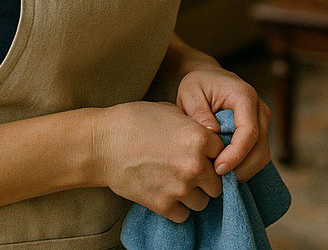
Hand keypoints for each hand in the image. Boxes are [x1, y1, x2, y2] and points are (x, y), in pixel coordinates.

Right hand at [93, 101, 224, 221]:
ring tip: (180, 183)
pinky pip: (184, 216)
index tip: (205, 154)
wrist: (103, 144)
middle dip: (208, 178)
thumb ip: (194, 127)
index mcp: (199, 138)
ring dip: (195, 195)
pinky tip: (169, 194)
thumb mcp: (172, 112)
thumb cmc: (136, 121)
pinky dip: (178, 208)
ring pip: (203, 202)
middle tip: (195, 172)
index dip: (214, 153)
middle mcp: (194, 165)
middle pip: (218, 183)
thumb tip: (208, 137)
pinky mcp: (162, 205)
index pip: (224, 153)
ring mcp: (179, 188)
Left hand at [177, 64, 272, 182]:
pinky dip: (244, 168)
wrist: (208, 77)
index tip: (217, 169)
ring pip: (262, 155)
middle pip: (261, 148)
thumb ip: (199, 111)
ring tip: (219, 178)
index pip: (249, 132)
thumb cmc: (198, 84)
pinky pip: (258, 155)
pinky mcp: (260, 131)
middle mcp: (259, 108)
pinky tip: (225, 172)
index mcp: (245, 96)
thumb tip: (212, 132)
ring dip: (243, 171)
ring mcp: (262, 121)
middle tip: (216, 181)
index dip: (236, 155)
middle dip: (240, 169)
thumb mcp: (190, 92)